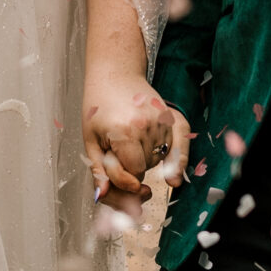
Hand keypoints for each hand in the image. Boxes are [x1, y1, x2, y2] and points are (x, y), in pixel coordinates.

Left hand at [84, 69, 182, 221]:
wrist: (114, 75)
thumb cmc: (98, 106)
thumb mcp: (90, 139)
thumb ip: (99, 169)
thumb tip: (104, 195)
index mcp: (124, 132)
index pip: (132, 173)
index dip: (123, 178)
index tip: (117, 172)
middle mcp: (147, 126)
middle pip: (145, 168)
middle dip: (132, 167)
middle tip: (118, 150)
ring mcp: (162, 121)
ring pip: (159, 159)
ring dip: (147, 159)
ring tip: (131, 141)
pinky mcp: (171, 117)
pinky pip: (181, 146)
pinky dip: (178, 160)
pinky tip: (174, 178)